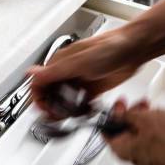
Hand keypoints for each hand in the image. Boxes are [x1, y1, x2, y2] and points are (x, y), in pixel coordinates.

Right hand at [28, 28, 143, 115]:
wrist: (134, 48)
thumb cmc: (110, 48)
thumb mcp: (78, 63)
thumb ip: (54, 71)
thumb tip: (30, 73)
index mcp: (60, 63)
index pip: (39, 83)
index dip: (38, 98)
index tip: (44, 110)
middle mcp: (68, 71)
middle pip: (50, 93)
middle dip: (51, 107)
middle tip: (58, 116)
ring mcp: (80, 80)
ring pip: (64, 100)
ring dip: (65, 110)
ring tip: (71, 116)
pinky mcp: (93, 88)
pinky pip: (80, 103)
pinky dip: (79, 110)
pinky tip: (84, 112)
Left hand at [105, 100, 164, 164]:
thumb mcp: (144, 119)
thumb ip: (126, 116)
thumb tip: (116, 114)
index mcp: (123, 150)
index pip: (106, 133)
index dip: (111, 115)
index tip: (119, 104)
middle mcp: (133, 157)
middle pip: (123, 133)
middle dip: (129, 115)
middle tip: (137, 104)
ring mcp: (148, 157)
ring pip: (138, 134)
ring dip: (142, 119)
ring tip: (152, 108)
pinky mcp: (161, 154)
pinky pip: (151, 139)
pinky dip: (152, 126)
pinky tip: (161, 117)